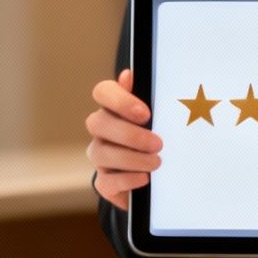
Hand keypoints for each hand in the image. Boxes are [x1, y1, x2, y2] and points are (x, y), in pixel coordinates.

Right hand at [86, 69, 160, 210]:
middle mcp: (102, 130)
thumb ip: (147, 96)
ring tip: (156, 162)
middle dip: (129, 134)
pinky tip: (145, 178)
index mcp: (114, 108)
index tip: (145, 113)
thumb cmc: (158, 137)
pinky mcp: (105, 182)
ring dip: (131, 159)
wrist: (159, 177)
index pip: (103, 92)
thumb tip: (128, 75)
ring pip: (100, 154)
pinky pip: (106, 182)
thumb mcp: (159, 116)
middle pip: (97, 123)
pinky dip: (127, 180)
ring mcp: (101, 156)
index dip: (120, 100)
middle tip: (158, 143)